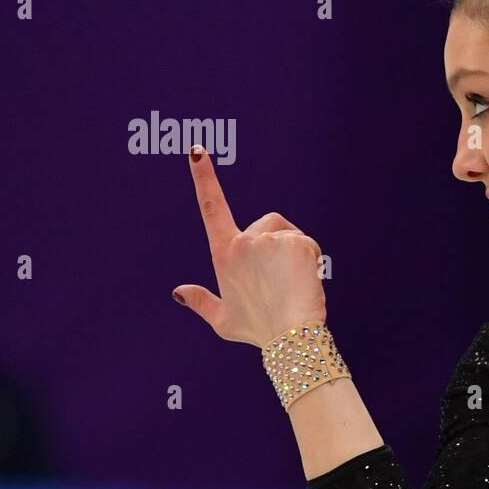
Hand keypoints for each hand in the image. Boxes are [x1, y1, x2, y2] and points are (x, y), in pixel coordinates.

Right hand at [173, 145, 327, 347]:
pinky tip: (305, 281)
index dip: (204, 177)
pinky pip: (307, 243)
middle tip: (280, 280)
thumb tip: (178, 291)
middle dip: (277, 243)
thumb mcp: (224, 321)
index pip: (211, 207)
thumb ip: (201, 302)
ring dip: (294, 252)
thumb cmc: (258, 330)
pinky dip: (310, 260)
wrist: (288, 337)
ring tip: (292, 284)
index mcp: (223, 254)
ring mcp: (269, 240)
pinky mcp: (294, 241)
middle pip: (267, 224)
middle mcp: (244, 241)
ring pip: (289, 234)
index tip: (197, 151)